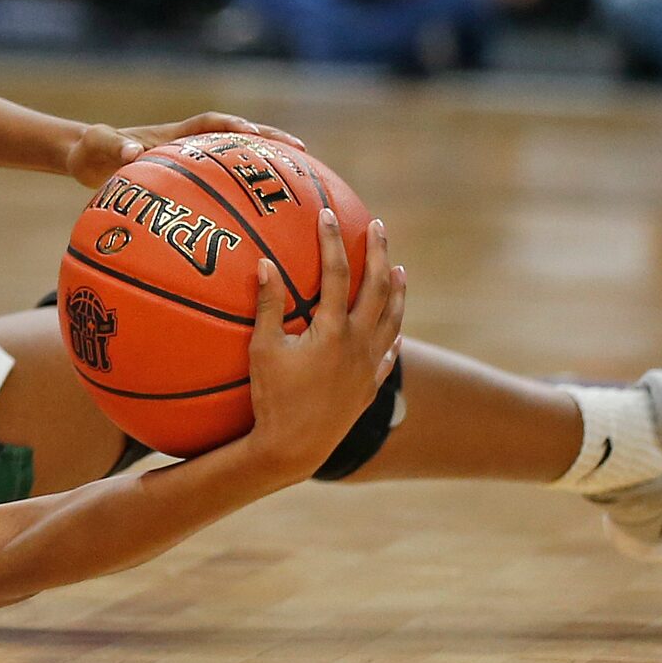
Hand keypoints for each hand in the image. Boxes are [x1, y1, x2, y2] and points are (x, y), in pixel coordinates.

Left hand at [64, 112, 303, 189]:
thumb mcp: (97, 144)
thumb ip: (112, 146)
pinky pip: (220, 186)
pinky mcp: (186, 182)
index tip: (252, 132)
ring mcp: (190, 163)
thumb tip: (134, 153)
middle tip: (301, 151)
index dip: (232, 125)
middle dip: (267, 140)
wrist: (85, 158)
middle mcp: (189, 145)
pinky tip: (259, 221)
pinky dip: (240, 198)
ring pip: (234, 162)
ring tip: (298, 184)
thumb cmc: (92, 148)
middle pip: (236, 137)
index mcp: (173, 134)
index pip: (209, 123)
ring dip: (262, 167)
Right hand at [242, 209, 402, 478]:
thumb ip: (267, 305)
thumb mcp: (262, 349)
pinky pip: (389, 352)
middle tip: (379, 227)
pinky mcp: (370, 385)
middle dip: (379, 254)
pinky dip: (394, 333)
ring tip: (399, 269)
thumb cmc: (272, 397)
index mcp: (333, 331)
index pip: (337, 275)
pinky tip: (395, 326)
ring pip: (392, 318)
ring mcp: (369, 365)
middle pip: (377, 289)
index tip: (327, 216)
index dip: (332, 242)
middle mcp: (360, 344)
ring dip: (397, 290)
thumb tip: (265, 264)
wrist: (296, 446)